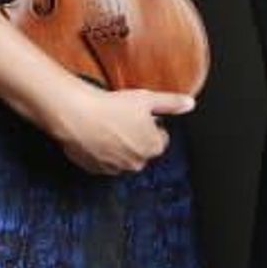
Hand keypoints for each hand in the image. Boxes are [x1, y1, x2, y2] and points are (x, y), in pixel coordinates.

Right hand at [42, 83, 194, 173]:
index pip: (161, 139)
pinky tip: (94, 135)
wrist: (77, 115)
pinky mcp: (95, 169)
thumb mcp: (147, 98)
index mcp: (153, 147)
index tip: (139, 115)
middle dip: (135, 137)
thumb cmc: (112, 106)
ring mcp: (115, 168)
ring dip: (118, 146)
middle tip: (121, 118)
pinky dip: (101, 151)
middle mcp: (137, 163)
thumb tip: (190, 104)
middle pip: (142, 150)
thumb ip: (171, 103)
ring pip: (122, 157)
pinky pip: (103, 161)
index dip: (151, 125)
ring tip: (106, 125)